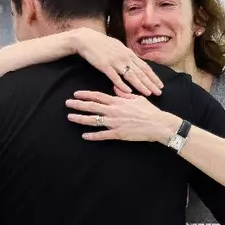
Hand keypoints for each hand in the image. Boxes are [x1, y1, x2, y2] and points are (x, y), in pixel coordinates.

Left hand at [66, 90, 181, 142]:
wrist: (157, 124)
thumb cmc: (149, 110)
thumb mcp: (136, 98)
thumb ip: (124, 94)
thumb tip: (115, 88)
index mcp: (118, 101)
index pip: (98, 96)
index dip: (85, 95)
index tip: (76, 94)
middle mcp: (113, 111)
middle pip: (92, 107)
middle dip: (78, 105)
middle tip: (67, 104)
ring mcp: (114, 123)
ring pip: (94, 120)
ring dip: (80, 119)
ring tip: (70, 117)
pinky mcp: (118, 134)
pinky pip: (102, 135)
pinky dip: (93, 136)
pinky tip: (84, 136)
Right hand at [69, 30, 160, 96]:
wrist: (86, 39)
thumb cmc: (102, 44)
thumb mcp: (118, 47)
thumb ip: (127, 56)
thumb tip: (136, 63)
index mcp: (128, 53)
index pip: (144, 67)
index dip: (153, 76)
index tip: (160, 85)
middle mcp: (124, 57)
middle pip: (140, 72)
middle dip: (151, 83)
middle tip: (159, 92)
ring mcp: (115, 61)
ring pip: (131, 76)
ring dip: (140, 85)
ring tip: (148, 93)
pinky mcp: (104, 66)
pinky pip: (115, 77)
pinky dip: (122, 85)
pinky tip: (128, 92)